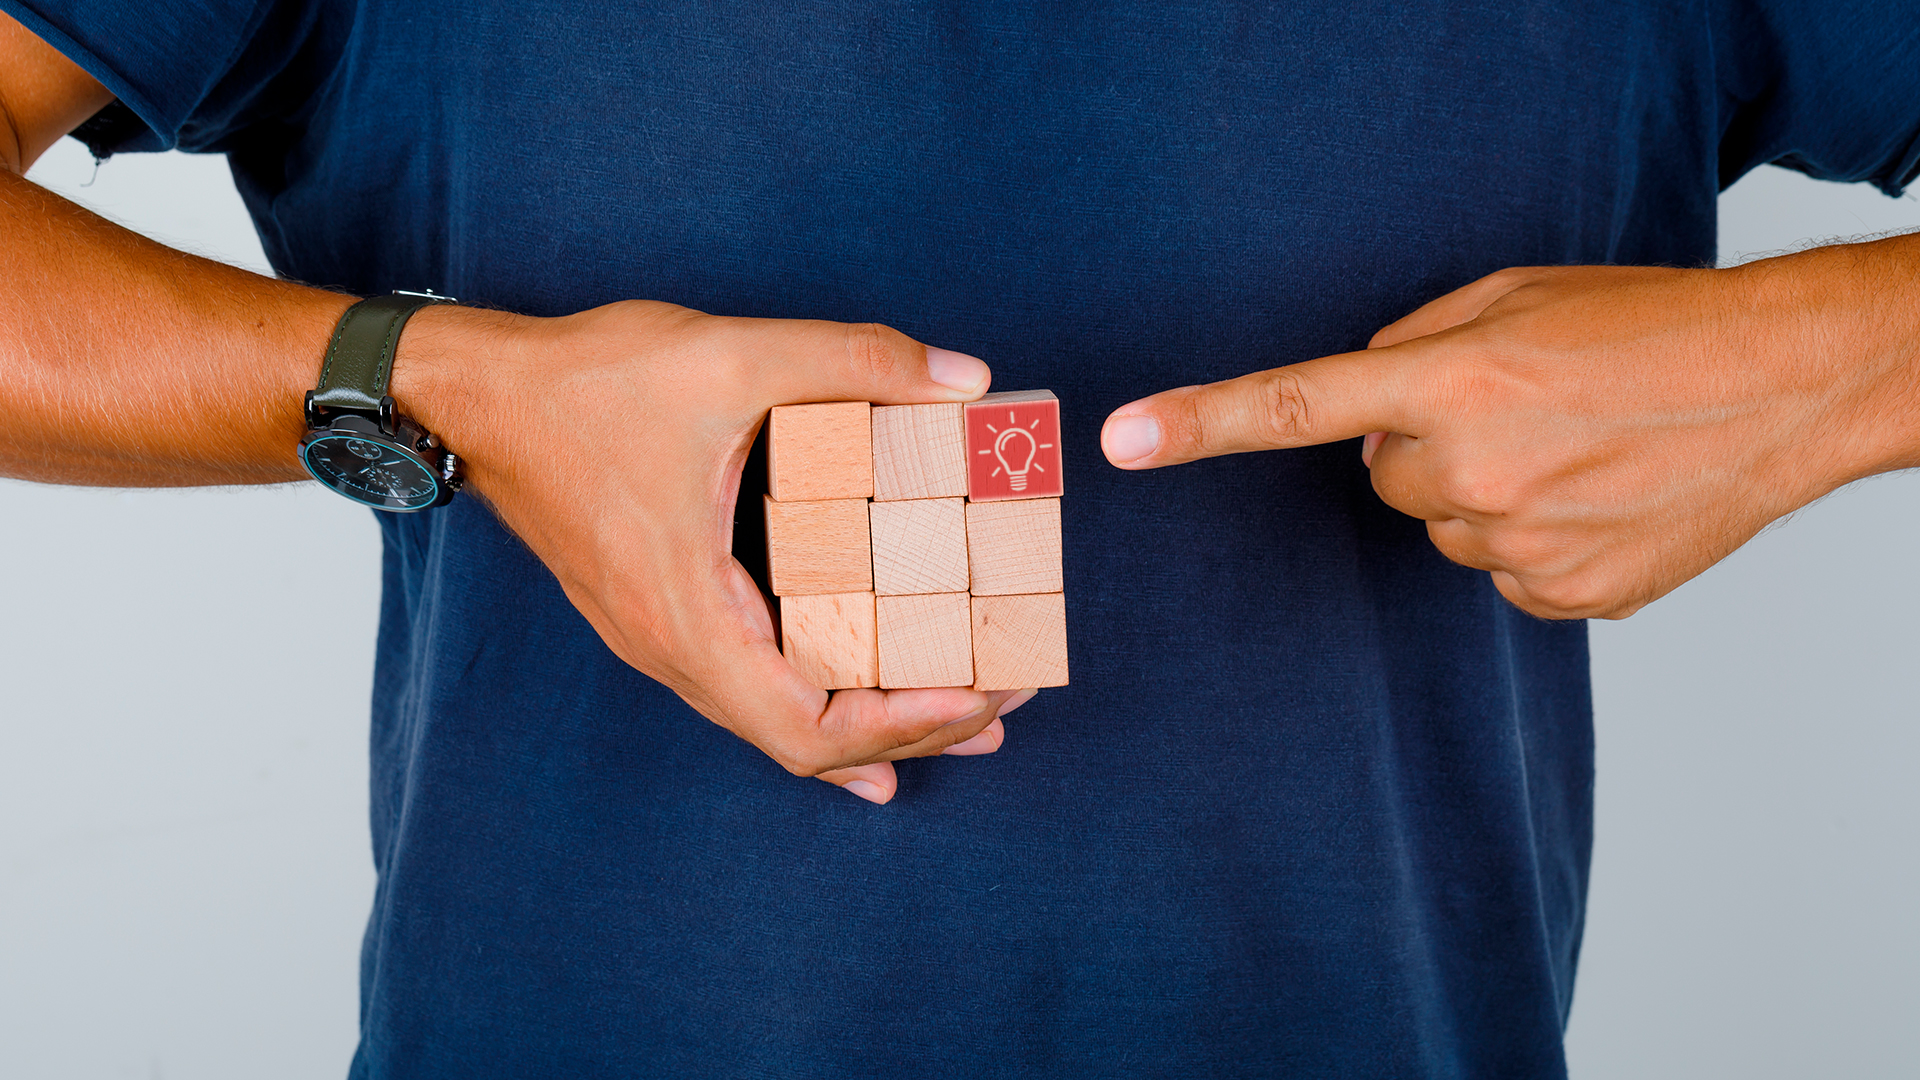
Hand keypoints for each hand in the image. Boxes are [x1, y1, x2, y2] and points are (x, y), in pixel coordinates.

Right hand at [397, 300, 1032, 802]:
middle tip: (1000, 705)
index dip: (906, 728)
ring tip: (958, 709)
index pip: (808, 730)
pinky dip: (818, 698)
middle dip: (912, 733)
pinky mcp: (658, 613)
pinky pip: (750, 685)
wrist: (478, 393)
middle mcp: (672, 648)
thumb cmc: (586, 384)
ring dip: (870, 722)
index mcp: (689, 613)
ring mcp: (660, 638)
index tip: (982, 694)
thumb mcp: (730, 356)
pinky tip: (861, 692)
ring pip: (777, 720)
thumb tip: (965, 381)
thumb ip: (854, 360)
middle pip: (805, 743)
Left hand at [1100, 240, 1919, 618]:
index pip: (1296, 408)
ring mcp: (1517, 546)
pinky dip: (1537, 543)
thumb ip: (1416, 342)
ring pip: (1445, 528)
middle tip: (1516, 414)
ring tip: (1575, 451)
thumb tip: (1364, 399)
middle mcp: (1471, 472)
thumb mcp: (1517, 296)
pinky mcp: (1563, 597)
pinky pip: (1504, 574)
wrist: (1788, 388)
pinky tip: (1599, 501)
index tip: (1121, 441)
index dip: (1201, 423)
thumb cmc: (1655, 327)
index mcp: (1452, 381)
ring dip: (1485, 494)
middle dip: (1424, 447)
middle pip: (1381, 479)